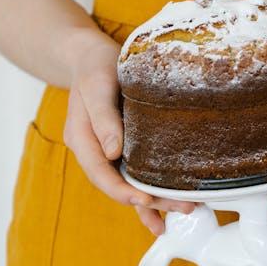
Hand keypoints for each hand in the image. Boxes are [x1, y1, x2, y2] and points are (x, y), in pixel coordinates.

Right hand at [63, 29, 192, 234]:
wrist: (92, 57)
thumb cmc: (94, 67)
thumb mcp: (97, 85)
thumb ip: (103, 117)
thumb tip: (113, 152)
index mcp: (81, 138)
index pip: (99, 172)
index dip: (121, 190)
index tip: (143, 200)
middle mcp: (94, 150)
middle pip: (118, 184)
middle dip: (148, 201)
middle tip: (182, 207)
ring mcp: (108, 150)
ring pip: (129, 182)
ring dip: (155, 199)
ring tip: (185, 209)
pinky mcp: (123, 146)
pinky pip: (135, 173)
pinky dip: (150, 191)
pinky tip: (166, 207)